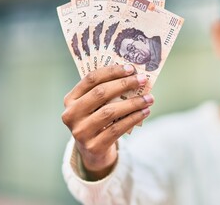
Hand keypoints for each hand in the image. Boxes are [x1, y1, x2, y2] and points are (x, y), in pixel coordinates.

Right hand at [62, 64, 153, 179]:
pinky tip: (145, 112)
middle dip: (124, 84)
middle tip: (142, 79)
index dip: (112, 71)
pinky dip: (133, 118)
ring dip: (133, 103)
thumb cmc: (97, 120)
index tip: (131, 68)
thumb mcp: (95, 106)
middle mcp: (71, 115)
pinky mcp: (94, 146)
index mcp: (70, 99)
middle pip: (100, 93)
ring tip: (149, 98)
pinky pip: (118, 129)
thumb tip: (133, 76)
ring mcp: (81, 132)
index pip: (91, 79)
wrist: (92, 151)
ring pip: (110, 112)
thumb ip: (106, 91)